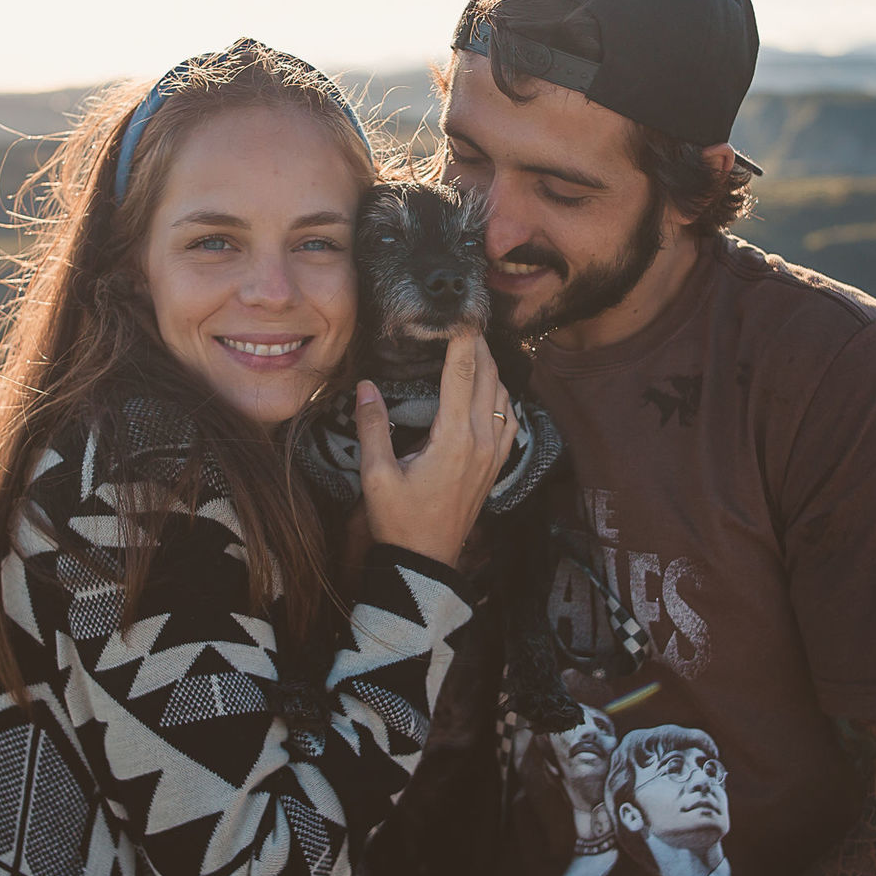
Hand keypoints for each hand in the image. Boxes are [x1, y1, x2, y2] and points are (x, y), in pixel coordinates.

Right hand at [353, 333, 519, 565]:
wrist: (426, 562)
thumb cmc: (399, 521)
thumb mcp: (377, 476)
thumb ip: (373, 427)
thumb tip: (366, 386)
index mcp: (454, 438)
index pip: (463, 373)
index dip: (463, 339)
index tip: (459, 313)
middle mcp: (482, 440)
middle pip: (488, 377)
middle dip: (479, 345)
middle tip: (466, 320)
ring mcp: (494, 454)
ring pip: (503, 396)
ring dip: (492, 368)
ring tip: (476, 347)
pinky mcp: (496, 465)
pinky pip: (508, 419)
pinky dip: (501, 396)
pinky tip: (490, 391)